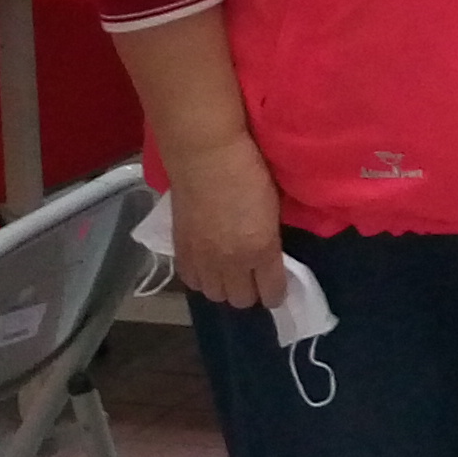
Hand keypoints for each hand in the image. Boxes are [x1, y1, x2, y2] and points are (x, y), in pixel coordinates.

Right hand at [156, 126, 286, 306]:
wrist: (204, 155)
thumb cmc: (249, 170)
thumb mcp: (273, 208)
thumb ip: (271, 239)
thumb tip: (270, 255)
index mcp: (261, 249)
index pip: (272, 292)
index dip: (276, 294)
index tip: (277, 288)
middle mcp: (231, 262)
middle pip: (240, 300)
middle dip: (250, 293)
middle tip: (253, 278)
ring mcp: (203, 258)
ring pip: (214, 295)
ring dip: (223, 287)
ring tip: (228, 272)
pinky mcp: (180, 249)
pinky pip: (191, 281)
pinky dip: (201, 278)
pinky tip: (207, 265)